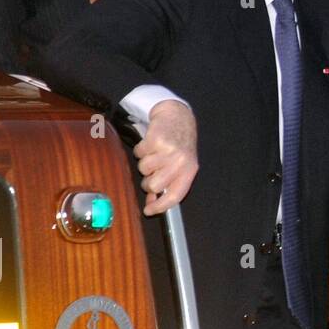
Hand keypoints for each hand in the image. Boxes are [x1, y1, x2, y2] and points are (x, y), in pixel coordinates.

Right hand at [132, 99, 198, 214]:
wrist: (177, 117)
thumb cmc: (179, 144)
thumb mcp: (180, 165)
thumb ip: (168, 184)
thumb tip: (152, 204)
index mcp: (189, 171)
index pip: (175, 195)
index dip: (160, 207)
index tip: (148, 211)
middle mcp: (180, 161)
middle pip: (153, 185)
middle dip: (148, 181)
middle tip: (153, 171)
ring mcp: (168, 150)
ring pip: (143, 169)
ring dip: (145, 163)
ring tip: (155, 154)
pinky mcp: (156, 139)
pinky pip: (139, 153)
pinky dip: (141, 149)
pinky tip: (151, 144)